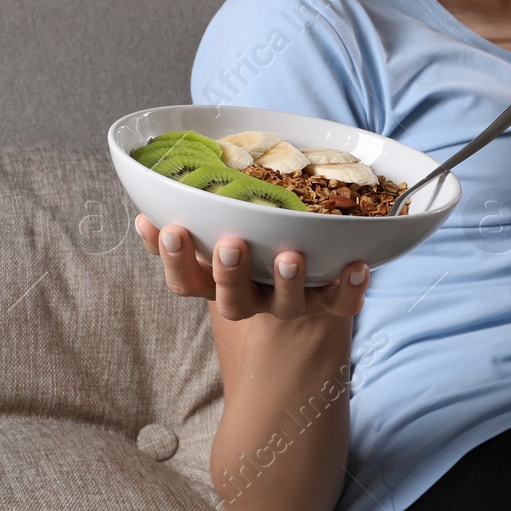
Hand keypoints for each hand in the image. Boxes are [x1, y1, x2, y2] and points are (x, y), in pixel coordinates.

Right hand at [134, 214, 369, 321]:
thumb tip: (152, 205)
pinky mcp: (330, 301)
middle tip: (231, 245)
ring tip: (290, 256)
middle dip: (229, 275)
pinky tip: (358, 265)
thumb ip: (189, 218)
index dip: (175, 260)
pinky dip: (350, 288)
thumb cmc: (250, 243)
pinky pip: (342, 304)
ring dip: (288, 281)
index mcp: (217, 283)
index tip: (173, 228)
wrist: (303, 277)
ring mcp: (292, 303)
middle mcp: (252, 298)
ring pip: (287, 305)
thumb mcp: (217, 230)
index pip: (186, 282)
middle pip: (233, 304)